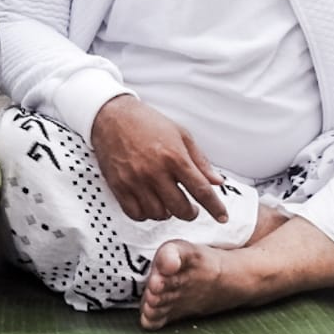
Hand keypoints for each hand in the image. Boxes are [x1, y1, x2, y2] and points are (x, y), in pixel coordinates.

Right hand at [90, 95, 227, 222]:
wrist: (111, 116)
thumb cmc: (146, 122)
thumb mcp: (181, 134)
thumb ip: (200, 160)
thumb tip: (216, 181)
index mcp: (174, 157)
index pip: (201, 190)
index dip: (215, 208)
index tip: (222, 217)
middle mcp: (155, 171)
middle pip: (180, 208)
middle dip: (190, 213)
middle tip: (191, 209)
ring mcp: (135, 180)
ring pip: (158, 214)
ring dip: (168, 214)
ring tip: (168, 204)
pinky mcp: (118, 186)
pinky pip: (135, 213)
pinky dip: (146, 215)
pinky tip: (149, 206)